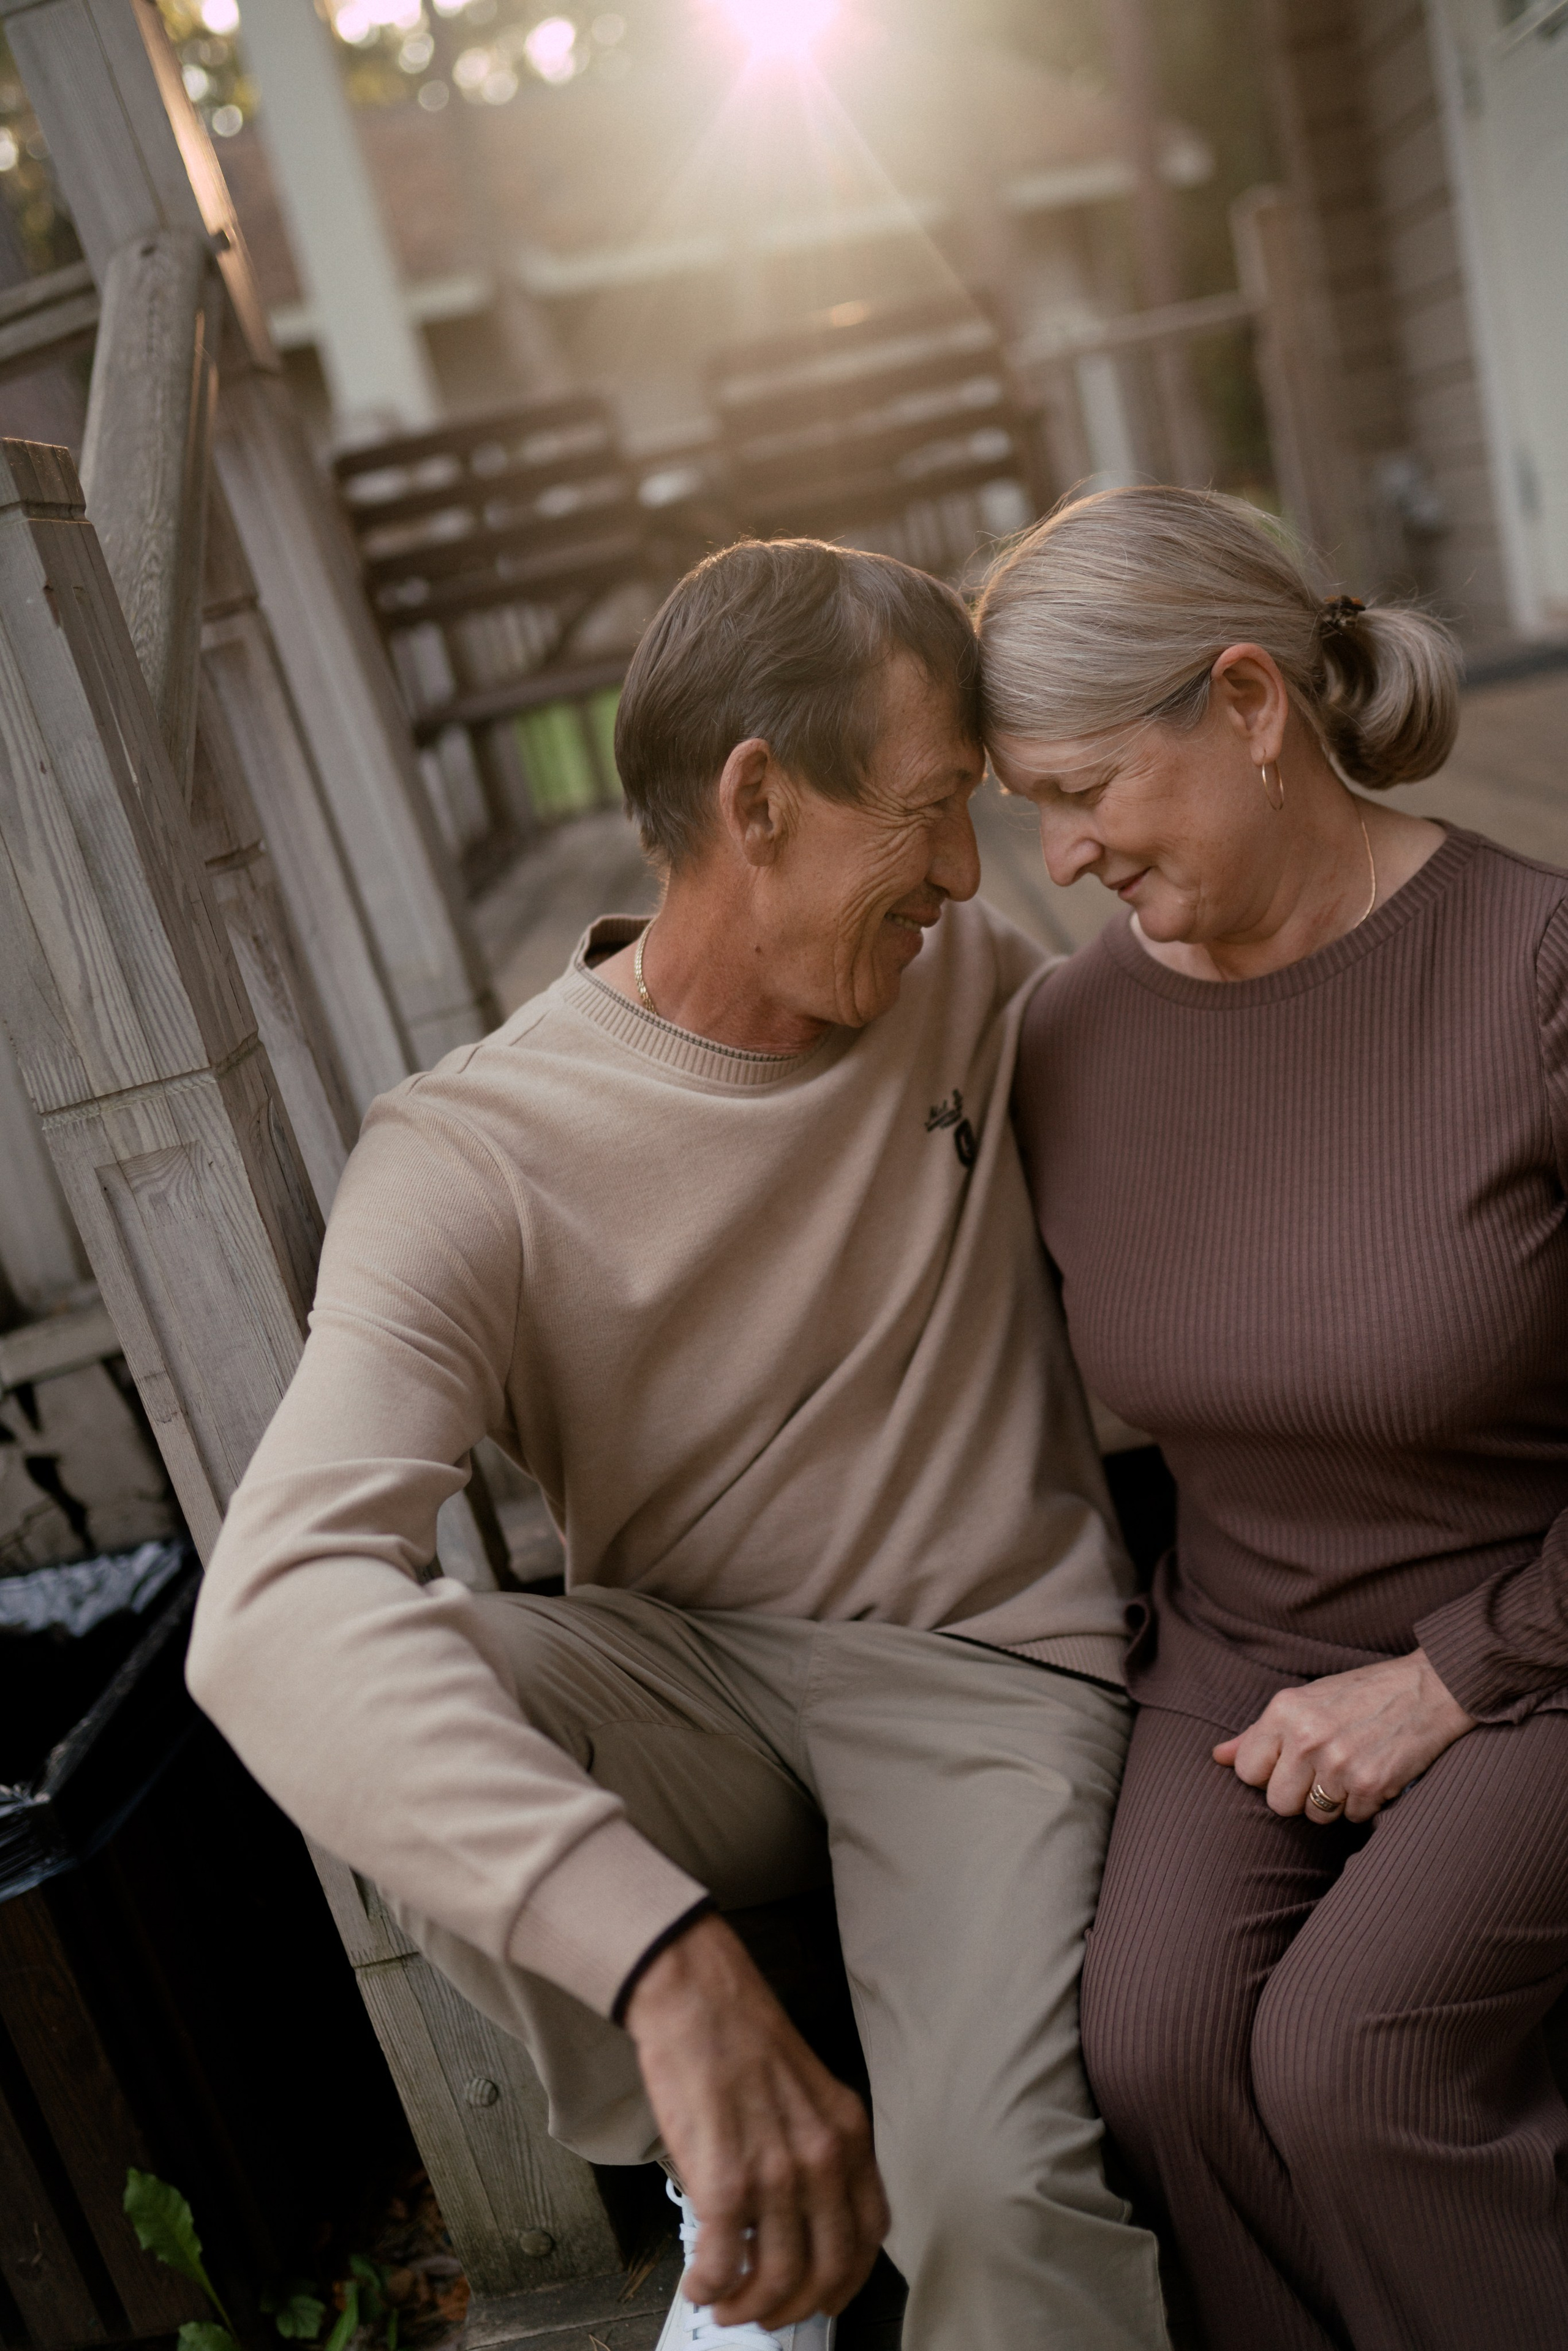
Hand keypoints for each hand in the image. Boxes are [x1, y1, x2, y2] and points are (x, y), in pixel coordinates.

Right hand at [623, 1913, 887, 2328]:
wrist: (697, 1996)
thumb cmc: (741, 2034)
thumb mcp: (808, 2089)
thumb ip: (815, 2147)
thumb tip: (797, 2214)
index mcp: (849, 2133)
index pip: (870, 2233)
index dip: (847, 2278)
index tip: (824, 2295)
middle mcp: (823, 2159)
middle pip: (828, 2269)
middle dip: (796, 2306)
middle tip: (766, 2314)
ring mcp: (777, 2173)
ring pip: (779, 2277)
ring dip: (750, 2307)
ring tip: (725, 2305)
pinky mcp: (725, 2182)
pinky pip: (724, 2263)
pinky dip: (710, 2288)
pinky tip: (698, 2285)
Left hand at [1213, 1648, 1475, 1824]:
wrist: (1430, 1688)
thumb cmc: (1363, 1693)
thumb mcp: (1306, 1699)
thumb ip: (1260, 1732)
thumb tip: (1218, 1756)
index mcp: (1285, 1710)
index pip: (1247, 1771)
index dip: (1267, 1773)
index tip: (1287, 1764)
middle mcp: (1307, 1737)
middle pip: (1277, 1802)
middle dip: (1297, 1794)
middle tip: (1322, 1771)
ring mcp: (1339, 1764)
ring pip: (1314, 1815)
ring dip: (1331, 1803)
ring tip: (1349, 1769)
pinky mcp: (1371, 1785)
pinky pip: (1351, 1818)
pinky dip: (1363, 1804)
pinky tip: (1374, 1774)